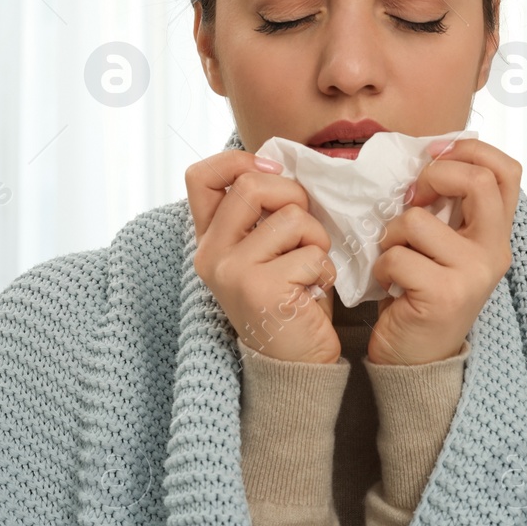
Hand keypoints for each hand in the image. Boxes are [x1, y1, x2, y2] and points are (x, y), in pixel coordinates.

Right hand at [184, 150, 342, 364]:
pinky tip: (311, 294)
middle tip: (304, 230)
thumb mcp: (264, 251)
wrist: (294, 364)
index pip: (201, 177)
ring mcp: (232, 272)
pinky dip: (324, 272)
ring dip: (317, 241)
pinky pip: (312, 254)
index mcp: (209, 240)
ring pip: (292, 219)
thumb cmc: (288, 299)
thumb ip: (260, 214)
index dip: (238, 161)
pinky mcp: (261, 290)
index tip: (272, 170)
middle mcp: (211, 255)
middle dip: (294, 197)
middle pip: (252, 186)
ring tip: (310, 270)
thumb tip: (280, 165)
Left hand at [366, 137, 520, 365]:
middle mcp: (494, 253)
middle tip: (413, 198)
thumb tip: (431, 156)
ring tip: (394, 257)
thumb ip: (449, 207)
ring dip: (391, 234)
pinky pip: (396, 256)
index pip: (507, 171)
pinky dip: (381, 267)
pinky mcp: (443, 295)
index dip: (470, 150)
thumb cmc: (423, 294)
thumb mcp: (446, 246)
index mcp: (497, 235)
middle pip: (477, 181)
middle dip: (433, 176)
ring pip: (417, 221)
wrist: (418, 360)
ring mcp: (472, 274)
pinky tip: (390, 285)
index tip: (436, 155)